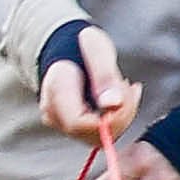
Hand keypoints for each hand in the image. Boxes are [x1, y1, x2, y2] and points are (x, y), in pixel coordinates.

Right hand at [39, 24, 133, 140]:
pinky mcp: (79, 127)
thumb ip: (104, 76)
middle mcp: (56, 117)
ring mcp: (66, 124)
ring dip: (122, 111)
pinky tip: (123, 93)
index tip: (125, 89)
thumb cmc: (79, 46)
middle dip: (120, 111)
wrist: (67, 49)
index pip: (80, 123)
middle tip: (125, 84)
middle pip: (94, 132)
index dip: (108, 115)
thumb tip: (113, 104)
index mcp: (54, 96)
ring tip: (124, 85)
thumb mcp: (96, 49)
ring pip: (103, 134)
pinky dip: (119, 112)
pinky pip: (104, 130)